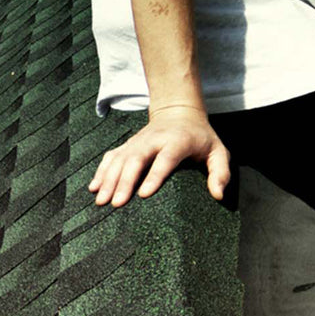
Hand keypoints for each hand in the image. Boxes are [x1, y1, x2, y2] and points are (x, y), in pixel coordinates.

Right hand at [89, 105, 230, 206]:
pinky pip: (111, 156)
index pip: (165, 159)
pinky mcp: (128, 144)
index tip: (144, 194)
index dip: (154, 176)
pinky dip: (101, 171)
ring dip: (109, 179)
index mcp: (177, 142)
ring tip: (100, 201)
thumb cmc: (201, 137)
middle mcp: (154, 139)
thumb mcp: (218, 151)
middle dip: (124, 181)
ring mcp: (138, 141)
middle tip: (116, 204)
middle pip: (136, 159)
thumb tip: (218, 195)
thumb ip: (220, 172)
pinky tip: (94, 188)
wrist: (179, 112)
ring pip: (120, 158)